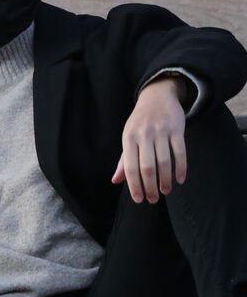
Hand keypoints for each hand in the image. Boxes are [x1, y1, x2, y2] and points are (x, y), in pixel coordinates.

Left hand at [112, 76, 188, 203]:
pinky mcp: (177, 129)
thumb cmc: (139, 122)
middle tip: (153, 200)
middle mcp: (143, 135)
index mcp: (128, 138)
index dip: (134, 185)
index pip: (130, 167)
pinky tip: (180, 179)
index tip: (139, 199)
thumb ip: (124, 160)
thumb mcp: (128, 137)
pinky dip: (181, 168)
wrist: (157, 96)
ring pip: (164, 161)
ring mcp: (161, 131)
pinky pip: (180, 152)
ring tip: (165, 191)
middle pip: (147, 167)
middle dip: (150, 186)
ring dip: (165, 180)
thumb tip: (115, 181)